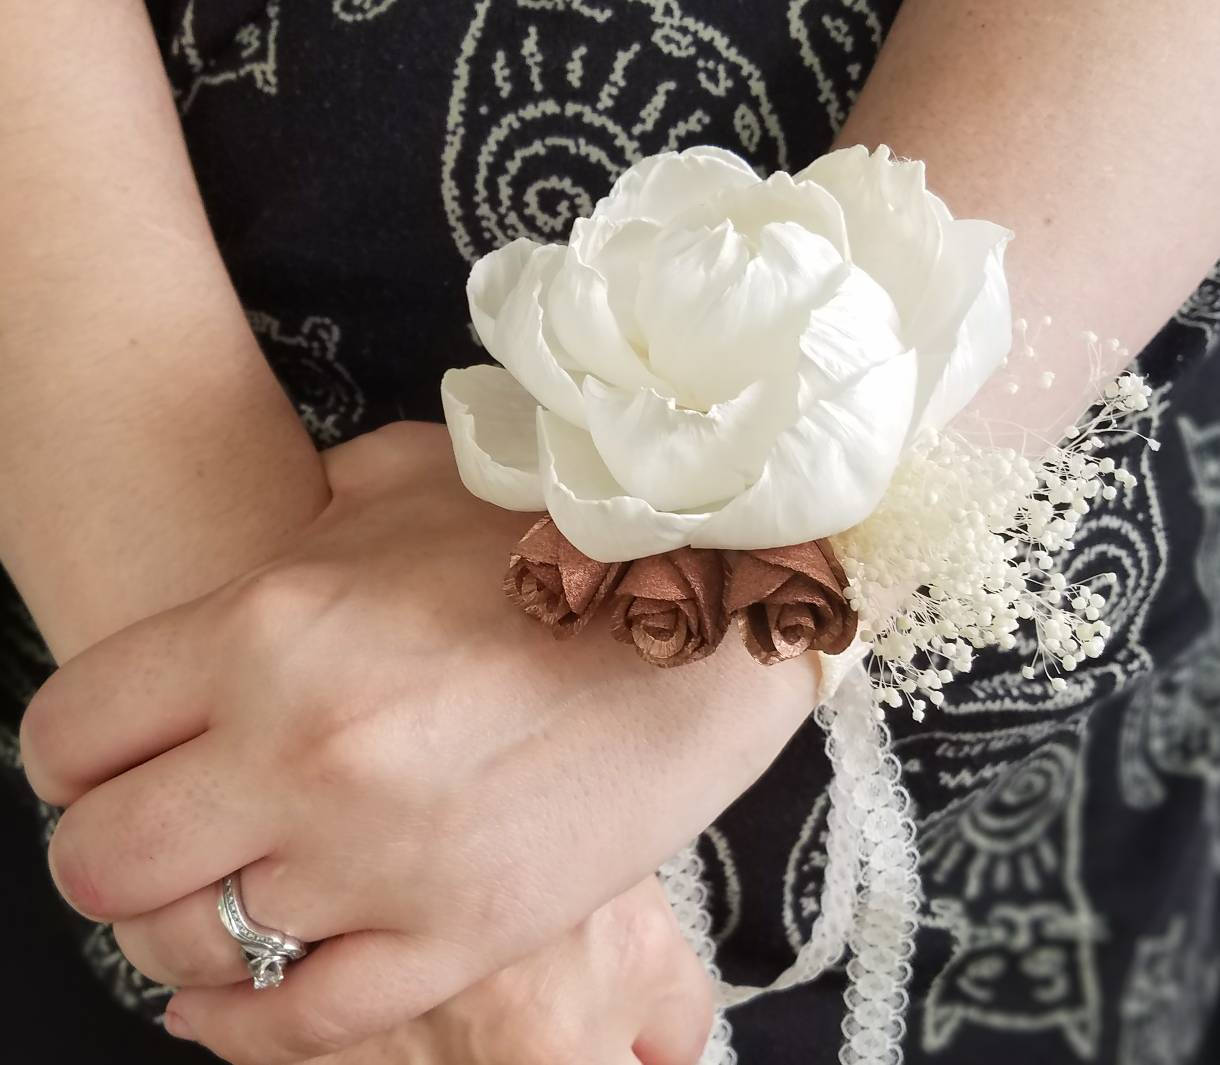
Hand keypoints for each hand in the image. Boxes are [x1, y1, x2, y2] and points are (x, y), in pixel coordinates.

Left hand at [21, 421, 813, 1063]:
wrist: (715, 605)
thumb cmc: (559, 531)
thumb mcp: (408, 481)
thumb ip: (303, 511)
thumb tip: (267, 537)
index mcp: (268, 626)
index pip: (70, 736)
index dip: (75, 758)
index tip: (111, 763)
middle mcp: (304, 751)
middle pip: (101, 864)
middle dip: (113, 852)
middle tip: (162, 832)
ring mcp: (382, 858)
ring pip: (198, 948)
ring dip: (194, 925)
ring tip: (228, 889)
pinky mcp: (464, 934)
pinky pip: (302, 1024)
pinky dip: (247, 1022)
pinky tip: (232, 995)